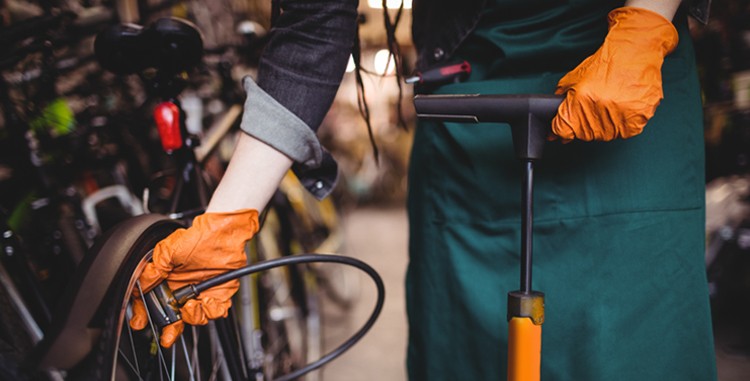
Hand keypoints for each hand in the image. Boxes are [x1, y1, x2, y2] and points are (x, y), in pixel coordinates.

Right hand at [129, 209, 258, 346]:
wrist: (222, 233)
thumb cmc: (196, 237)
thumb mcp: (167, 250)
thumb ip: (154, 269)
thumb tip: (142, 284)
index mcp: (168, 282)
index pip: (154, 303)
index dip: (146, 315)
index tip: (141, 322)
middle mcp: (184, 290)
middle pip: (174, 318)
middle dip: (169, 329)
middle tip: (167, 333)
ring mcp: (201, 294)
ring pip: (194, 318)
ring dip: (191, 317)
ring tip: (190, 306)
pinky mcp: (219, 295)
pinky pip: (215, 312)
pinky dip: (210, 311)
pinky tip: (206, 301)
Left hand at [551, 7, 678, 140]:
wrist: (634, 51)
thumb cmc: (604, 64)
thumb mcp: (573, 79)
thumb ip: (561, 102)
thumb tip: (554, 127)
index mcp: (578, 105)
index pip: (562, 131)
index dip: (561, 130)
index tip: (563, 129)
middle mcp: (598, 114)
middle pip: (584, 134)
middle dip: (584, 124)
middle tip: (595, 105)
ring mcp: (618, 119)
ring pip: (605, 135)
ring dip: (605, 123)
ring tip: (611, 101)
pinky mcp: (637, 121)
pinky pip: (626, 131)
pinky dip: (624, 122)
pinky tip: (624, 105)